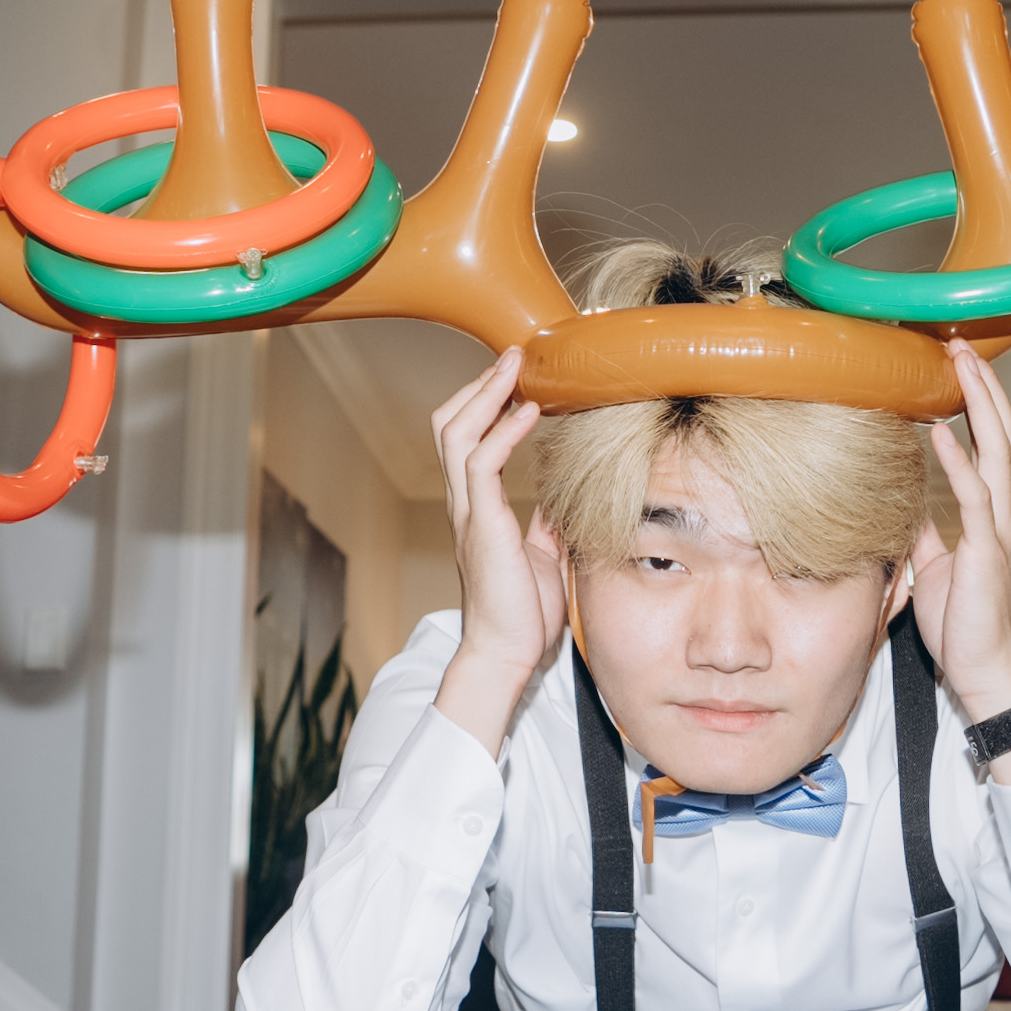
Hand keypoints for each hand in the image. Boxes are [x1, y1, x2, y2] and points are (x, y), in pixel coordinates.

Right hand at [426, 345, 567, 750]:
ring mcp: (469, 512)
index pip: (468, 439)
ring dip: (487, 393)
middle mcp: (466, 503)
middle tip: (514, 355)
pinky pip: (482, 463)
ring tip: (516, 364)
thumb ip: (545, 521)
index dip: (485, 401)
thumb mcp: (543, 554)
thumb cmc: (523, 613)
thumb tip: (560, 494)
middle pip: (450, 424)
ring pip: (458, 433)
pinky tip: (529, 410)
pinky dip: (504, 430)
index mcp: (477, 508)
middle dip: (478, 385)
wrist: (507, 655)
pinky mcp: (482, 525)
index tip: (518, 374)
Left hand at [908, 340, 1010, 747]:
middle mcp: (1003, 513)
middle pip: (1001, 433)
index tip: (958, 365)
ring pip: (997, 451)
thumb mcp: (935, 566)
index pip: (991, 443)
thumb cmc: (961, 624)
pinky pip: (975, 497)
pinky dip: (958, 461)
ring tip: (961, 364)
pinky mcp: (986, 551)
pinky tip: (940, 431)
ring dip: (979, 404)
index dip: (979, 401)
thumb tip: (908, 503)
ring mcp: (999, 530)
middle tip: (961, 344)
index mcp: (992, 514)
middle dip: (982, 386)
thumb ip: (928, 530)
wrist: (983, 670)